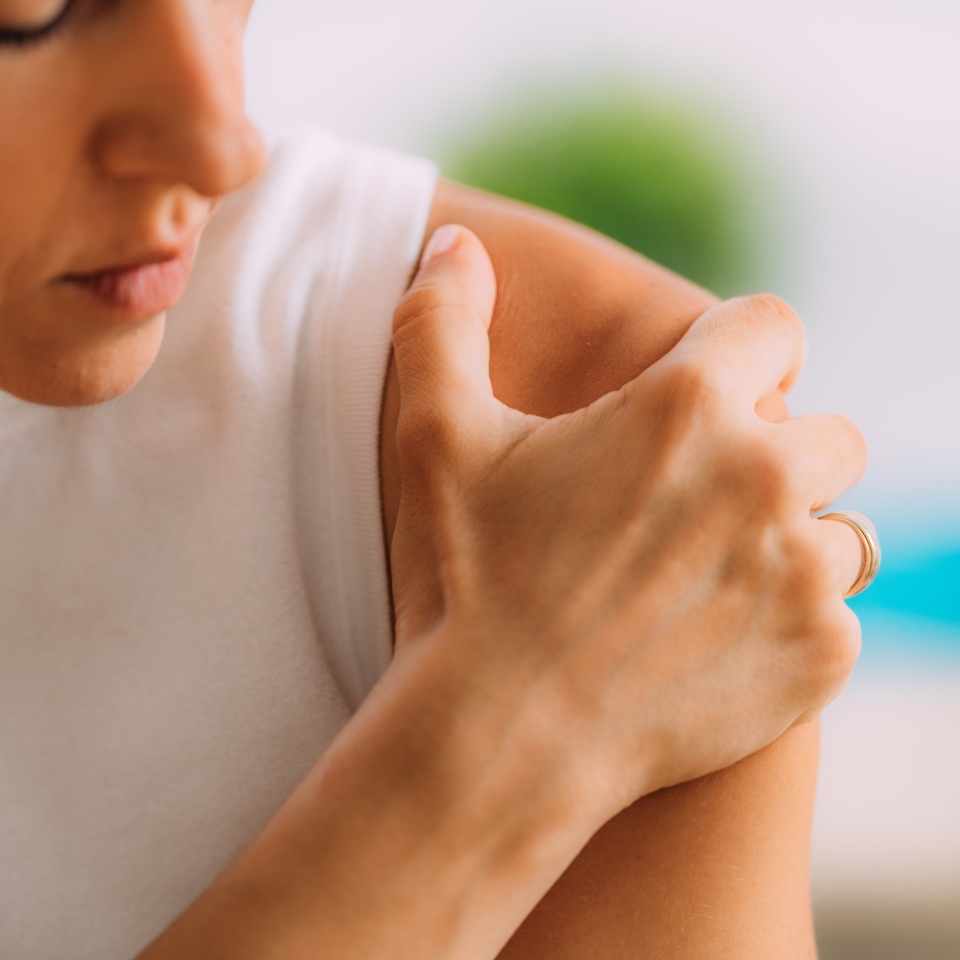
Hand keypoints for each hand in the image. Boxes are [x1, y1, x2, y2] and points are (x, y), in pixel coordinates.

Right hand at [389, 224, 866, 823]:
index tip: (705, 390)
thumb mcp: (435, 439)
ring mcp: (804, 574)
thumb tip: (451, 240)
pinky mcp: (819, 657)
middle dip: (774, 450)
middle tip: (696, 498)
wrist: (500, 736)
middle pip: (827, 430)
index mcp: (688, 406)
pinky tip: (714, 639)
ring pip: (840, 525)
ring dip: (788, 537)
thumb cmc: (467, 580)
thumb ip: (442, 321)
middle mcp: (767, 477)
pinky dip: (793, 620)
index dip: (742, 352)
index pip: (774, 326)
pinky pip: (839, 614)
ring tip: (704, 573)